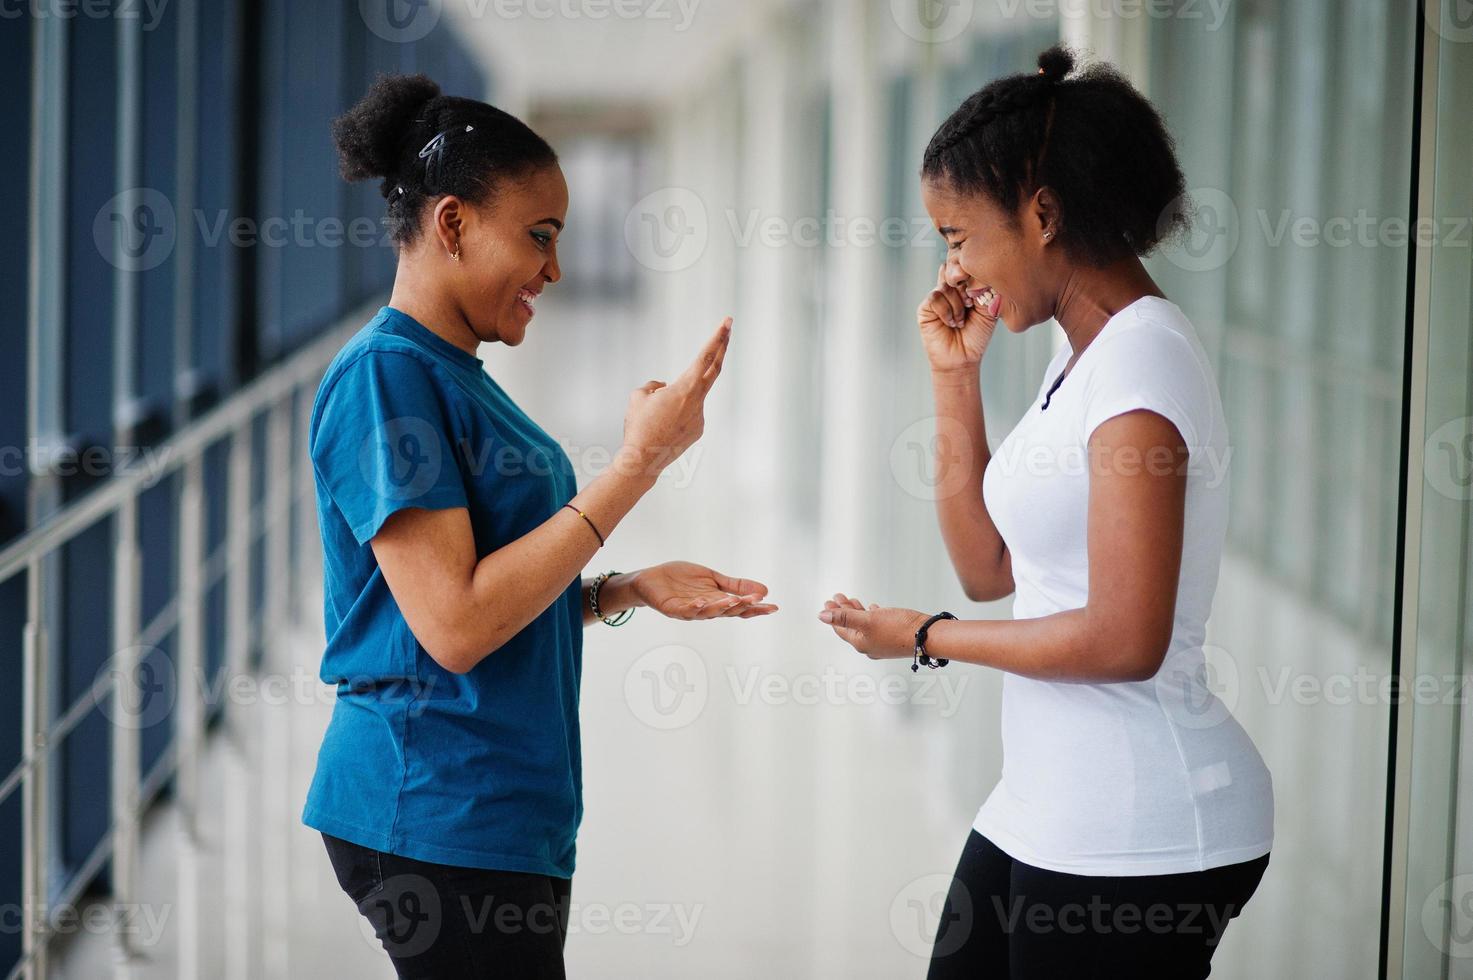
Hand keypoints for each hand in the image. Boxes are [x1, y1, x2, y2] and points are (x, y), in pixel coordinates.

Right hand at [617, 318, 731, 478]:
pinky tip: (661, 428)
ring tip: (654, 418)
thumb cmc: (638, 426)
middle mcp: (697, 401)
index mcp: (685, 388)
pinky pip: (688, 413)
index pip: (705, 357)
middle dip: (721, 347)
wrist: (642, 460)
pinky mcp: (698, 430)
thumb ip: (653, 385)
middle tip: (728, 328)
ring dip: (676, 398)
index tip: (727, 323)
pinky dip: (676, 413)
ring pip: (690, 397)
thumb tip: (664, 388)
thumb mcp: (638, 396)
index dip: (717, 338)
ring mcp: (700, 417)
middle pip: (713, 369)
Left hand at [633, 561, 778, 620]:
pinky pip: (685, 611)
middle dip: (742, 608)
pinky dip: (694, 608)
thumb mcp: (713, 579)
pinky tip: (702, 602)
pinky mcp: (672, 609)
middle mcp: (705, 610)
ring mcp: (689, 611)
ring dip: (721, 608)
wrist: (651, 579)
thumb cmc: (681, 580)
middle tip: (757, 602)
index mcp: (717, 602)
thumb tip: (765, 590)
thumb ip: (735, 585)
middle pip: (727, 612)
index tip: (774, 607)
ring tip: (733, 601)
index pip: (740, 607)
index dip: (756, 608)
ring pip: (708, 613)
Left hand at [818, 593, 927, 660]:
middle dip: (843, 610)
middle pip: (851, 626)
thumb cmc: (898, 628)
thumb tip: (821, 616)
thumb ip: (844, 617)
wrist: (928, 636)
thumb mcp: (867, 620)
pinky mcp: (894, 637)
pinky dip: (872, 616)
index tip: (828, 601)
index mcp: (860, 643)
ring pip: (864, 625)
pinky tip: (873, 608)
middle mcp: (869, 646)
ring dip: (856, 612)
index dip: (833, 614)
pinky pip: (878, 625)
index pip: (840, 628)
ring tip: (852, 600)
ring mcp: (882, 642)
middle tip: (837, 597)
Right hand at [917, 263, 1001, 375]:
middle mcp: (950, 290)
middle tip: (971, 304)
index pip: (964, 267)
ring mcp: (937, 298)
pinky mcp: (925, 308)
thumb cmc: (977, 335)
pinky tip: (951, 323)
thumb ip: (983, 289)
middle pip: (953, 272)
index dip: (970, 271)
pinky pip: (935, 298)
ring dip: (957, 305)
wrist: (964, 357)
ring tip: (961, 321)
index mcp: (965, 287)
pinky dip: (946, 311)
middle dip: (965, 289)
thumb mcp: (987, 309)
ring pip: (945, 286)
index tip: (979, 289)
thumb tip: (975, 272)